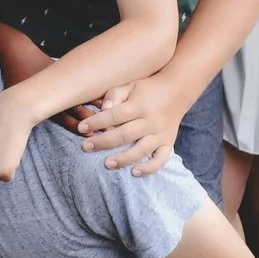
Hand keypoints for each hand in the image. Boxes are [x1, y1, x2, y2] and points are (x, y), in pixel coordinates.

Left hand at [76, 70, 193, 174]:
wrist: (178, 90)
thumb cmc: (147, 88)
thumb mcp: (130, 85)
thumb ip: (115, 95)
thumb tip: (103, 109)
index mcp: (139, 104)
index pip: (115, 115)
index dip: (97, 122)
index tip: (80, 128)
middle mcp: (151, 120)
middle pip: (125, 134)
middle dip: (104, 142)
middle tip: (86, 147)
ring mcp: (161, 134)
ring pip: (142, 149)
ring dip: (124, 158)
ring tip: (107, 164)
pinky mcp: (168, 143)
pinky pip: (161, 159)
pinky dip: (150, 168)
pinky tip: (135, 172)